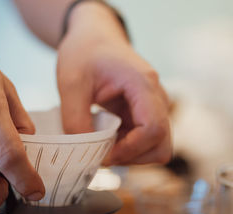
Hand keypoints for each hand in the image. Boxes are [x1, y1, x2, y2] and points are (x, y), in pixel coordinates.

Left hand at [56, 2, 171, 164]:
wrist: (95, 37)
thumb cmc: (85, 52)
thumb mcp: (71, 82)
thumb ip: (75, 119)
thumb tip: (85, 153)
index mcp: (143, 84)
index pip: (153, 129)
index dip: (130, 150)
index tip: (103, 155)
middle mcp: (157, 97)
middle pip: (162, 145)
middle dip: (133, 157)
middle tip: (103, 153)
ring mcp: (155, 107)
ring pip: (158, 147)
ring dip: (132, 155)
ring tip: (104, 146)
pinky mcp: (147, 114)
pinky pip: (147, 142)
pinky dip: (129, 149)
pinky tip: (108, 139)